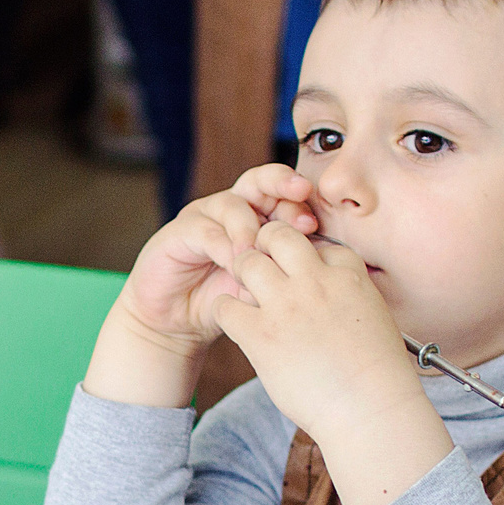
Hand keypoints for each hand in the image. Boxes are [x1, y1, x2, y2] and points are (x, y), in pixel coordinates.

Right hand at [82, 164, 317, 407]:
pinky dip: (223, 244)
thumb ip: (286, 272)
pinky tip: (236, 262)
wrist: (177, 324)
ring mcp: (203, 218)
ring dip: (250, 224)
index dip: (300, 201)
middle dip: (282, 183)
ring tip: (260, 249)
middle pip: (259, 180)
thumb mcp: (264, 288)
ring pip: (232, 204)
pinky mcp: (178, 233)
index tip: (316, 221)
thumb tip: (326, 268)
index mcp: (258, 216)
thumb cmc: (226, 303)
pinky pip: (204, 230)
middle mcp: (232, 210)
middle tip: (300, 192)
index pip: (283, 194)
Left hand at [214, 221, 453, 504]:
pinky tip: (236, 324)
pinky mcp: (261, 334)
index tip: (300, 277)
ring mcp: (286, 305)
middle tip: (260, 271)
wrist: (371, 410)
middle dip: (265, 246)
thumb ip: (351, 299)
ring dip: (241, 275)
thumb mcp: (376, 320)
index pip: (318, 243)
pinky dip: (226, 310)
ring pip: (247, 262)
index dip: (303, 257)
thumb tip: (331, 300)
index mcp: (349, 275)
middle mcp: (316, 281)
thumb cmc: (378, 377)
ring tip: (246, 297)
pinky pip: (226, 305)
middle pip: (278, 236)